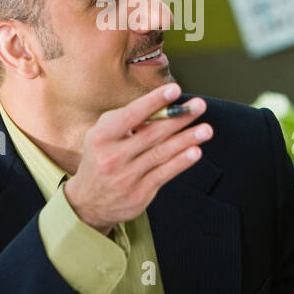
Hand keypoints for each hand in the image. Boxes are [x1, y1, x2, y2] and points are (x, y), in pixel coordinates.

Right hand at [63, 82, 210, 233]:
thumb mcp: (103, 136)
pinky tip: (195, 151)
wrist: (88, 203)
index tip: (174, 89)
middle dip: (178, 118)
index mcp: (102, 137)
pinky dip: (181, 162)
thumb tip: (160, 106)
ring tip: (206, 129)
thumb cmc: (100, 159)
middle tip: (199, 106)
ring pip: (161, 154)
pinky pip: (164, 174)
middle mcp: (112, 157)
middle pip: (152, 134)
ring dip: (186, 140)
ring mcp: (126, 177)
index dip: (154, 101)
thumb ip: (127, 120)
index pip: (131, 115)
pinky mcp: (139, 193)